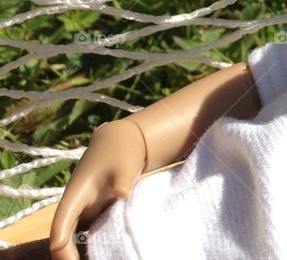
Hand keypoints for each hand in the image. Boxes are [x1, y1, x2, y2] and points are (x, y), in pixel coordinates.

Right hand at [49, 119, 146, 259]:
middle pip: (63, 236)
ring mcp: (85, 208)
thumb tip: (123, 193)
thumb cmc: (122, 150)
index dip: (61, 246)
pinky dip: (90, 243)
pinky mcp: (96, 209)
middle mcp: (76, 204)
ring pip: (74, 236)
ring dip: (78, 250)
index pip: (60, 224)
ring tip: (95, 259)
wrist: (124, 140)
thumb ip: (122, 180)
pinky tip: (103, 252)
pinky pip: (88, 231)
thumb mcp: (125, 164)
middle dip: (67, 255)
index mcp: (76, 194)